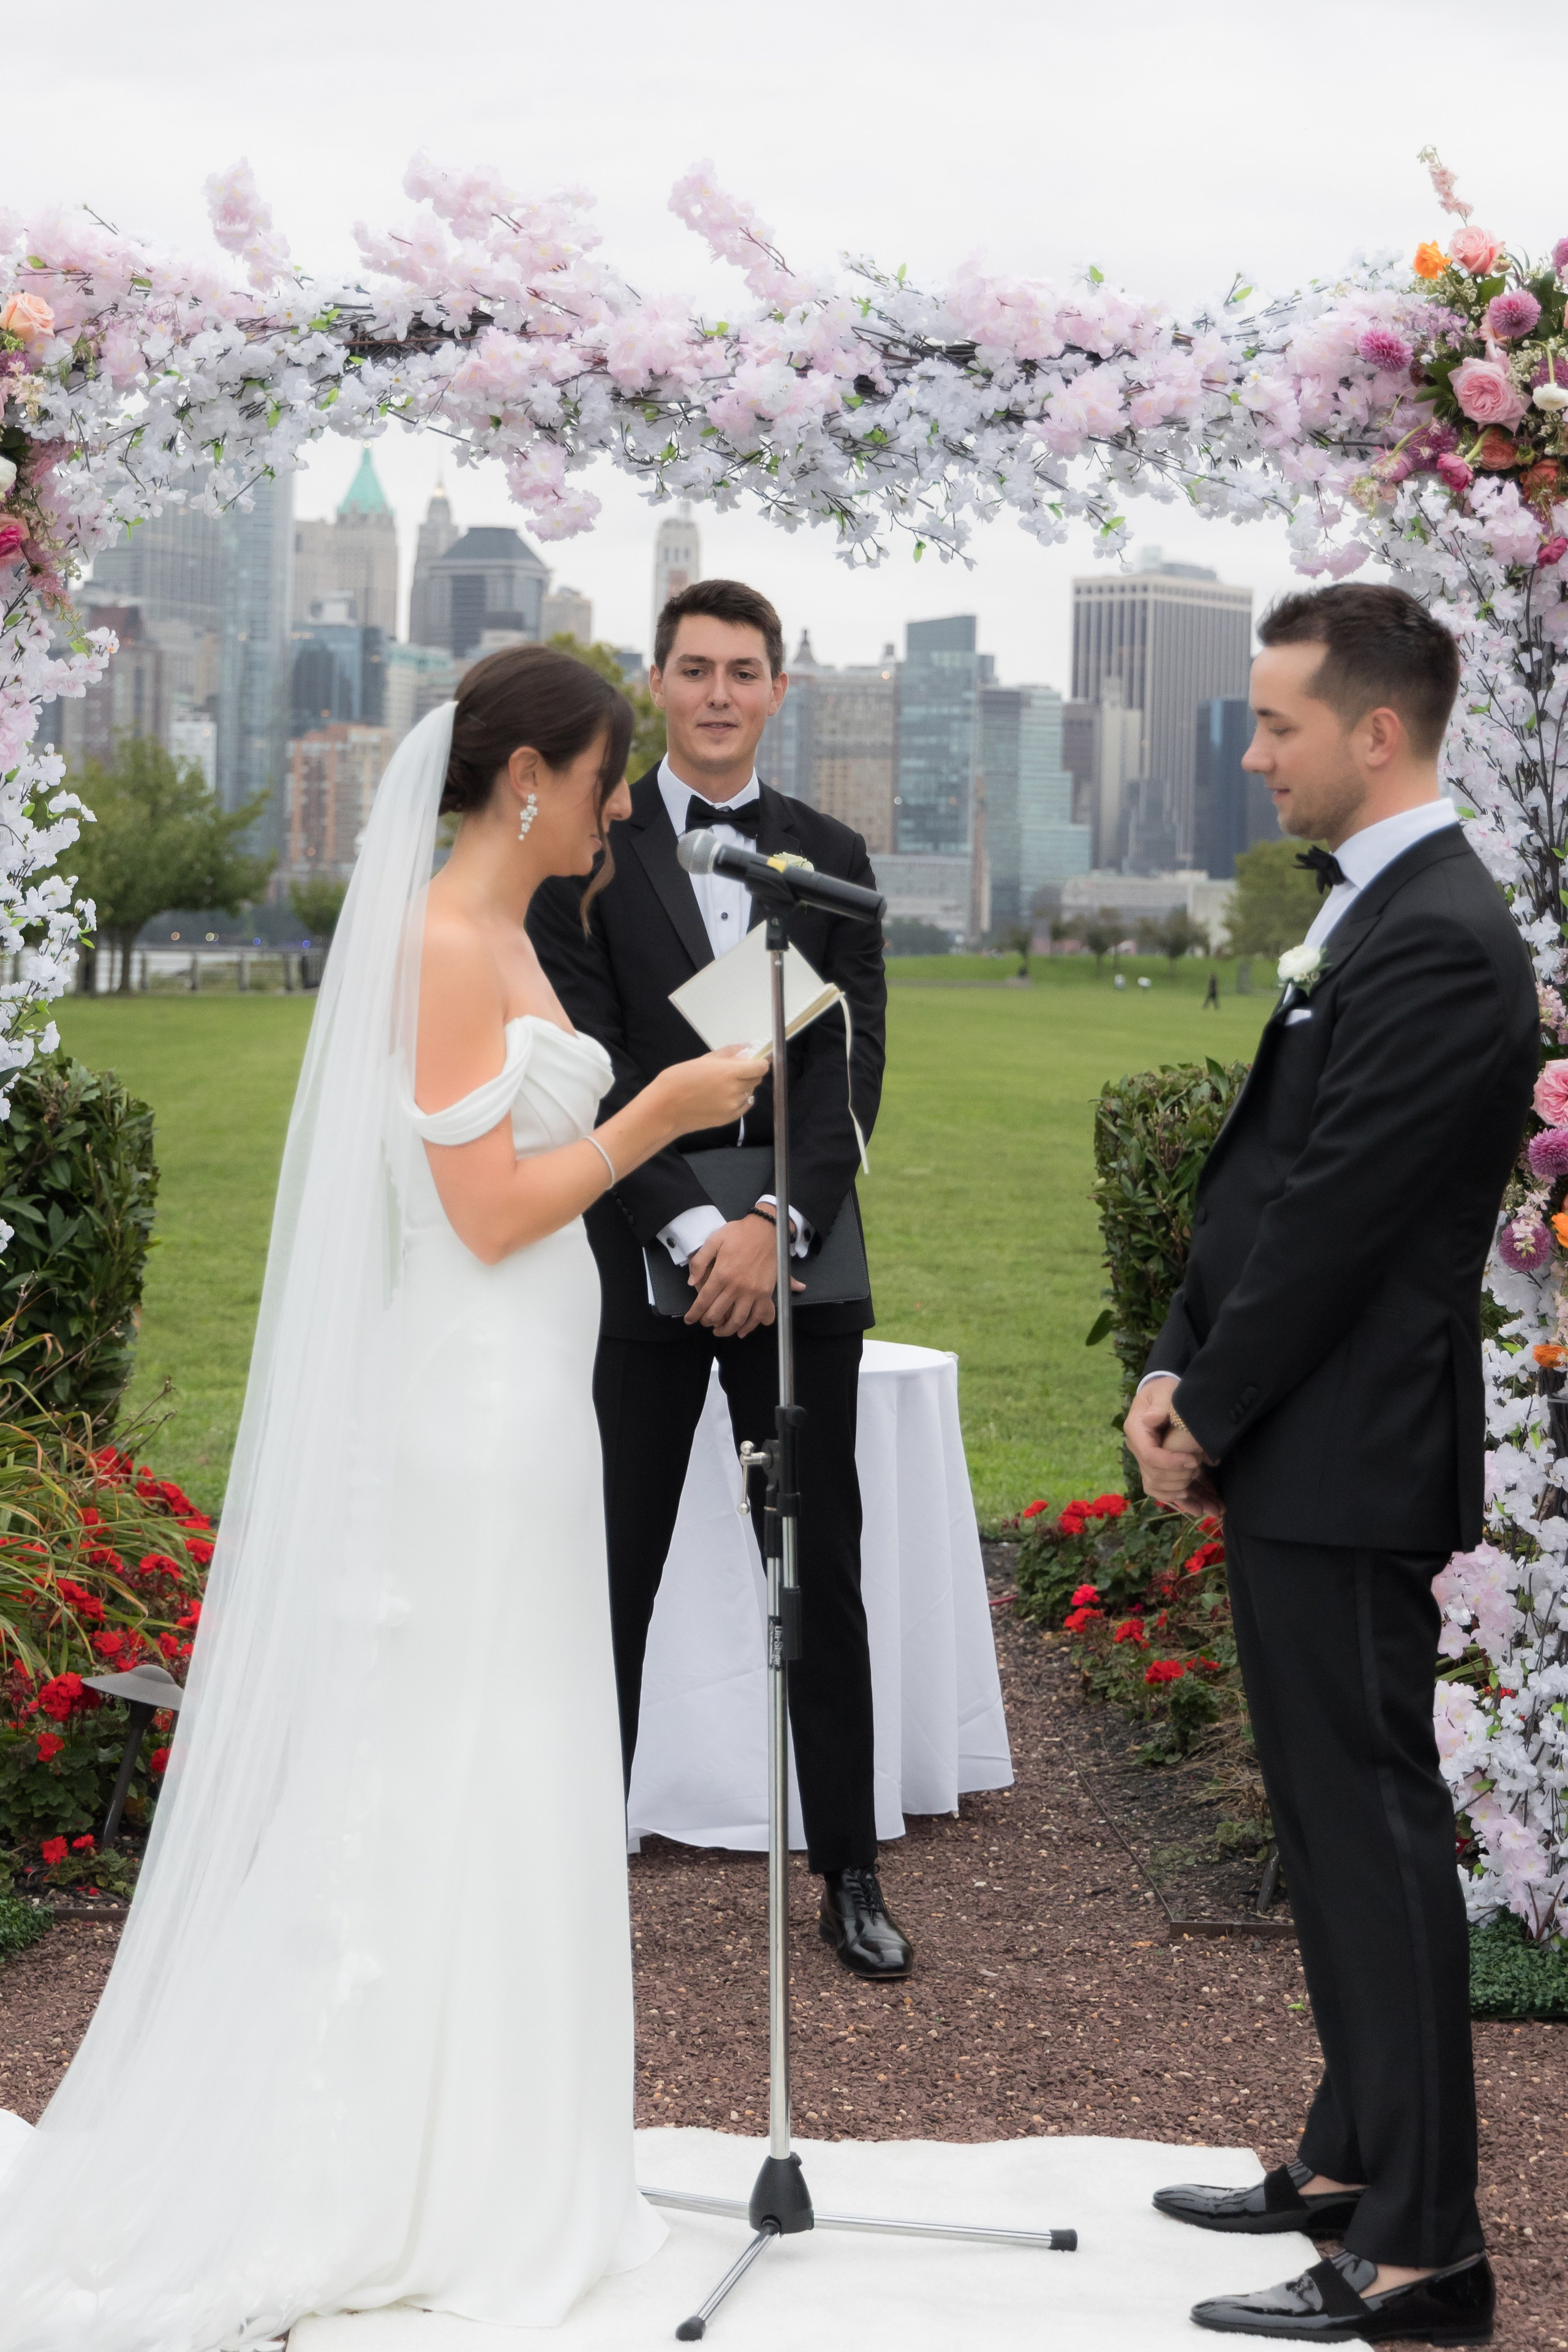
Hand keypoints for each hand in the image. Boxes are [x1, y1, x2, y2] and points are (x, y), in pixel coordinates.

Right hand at [653, 1046, 770, 1138]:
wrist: (664, 1108)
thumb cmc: (678, 1080)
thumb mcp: (703, 1060)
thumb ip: (728, 1054)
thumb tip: (746, 1047)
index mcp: (728, 1073)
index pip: (760, 1068)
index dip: (761, 1063)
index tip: (757, 1060)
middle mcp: (735, 1090)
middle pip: (756, 1080)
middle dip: (751, 1073)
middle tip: (736, 1071)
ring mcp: (733, 1107)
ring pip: (749, 1093)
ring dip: (743, 1087)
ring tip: (724, 1085)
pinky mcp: (728, 1119)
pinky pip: (743, 1107)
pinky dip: (740, 1100)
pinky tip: (726, 1096)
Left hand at [684, 1215, 805, 1339]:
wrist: (766, 1230)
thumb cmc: (739, 1233)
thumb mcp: (714, 1240)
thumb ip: (700, 1261)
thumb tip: (691, 1282)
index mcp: (722, 1274)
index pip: (703, 1301)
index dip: (694, 1314)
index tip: (689, 1320)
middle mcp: (736, 1287)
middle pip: (717, 1313)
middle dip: (707, 1321)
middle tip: (704, 1322)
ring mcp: (753, 1292)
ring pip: (737, 1320)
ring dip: (726, 1330)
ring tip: (719, 1331)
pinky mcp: (766, 1293)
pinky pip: (758, 1316)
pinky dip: (749, 1327)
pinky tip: (741, 1331)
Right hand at [1124, 1377, 1222, 1518]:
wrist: (1164, 1394)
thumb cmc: (1165, 1389)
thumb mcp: (1163, 1391)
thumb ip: (1160, 1404)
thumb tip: (1151, 1419)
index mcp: (1137, 1431)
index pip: (1149, 1456)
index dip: (1171, 1463)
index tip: (1194, 1461)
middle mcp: (1139, 1450)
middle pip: (1154, 1477)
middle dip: (1180, 1480)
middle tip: (1200, 1472)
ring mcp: (1148, 1462)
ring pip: (1160, 1489)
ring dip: (1185, 1499)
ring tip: (1209, 1507)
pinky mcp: (1161, 1469)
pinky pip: (1168, 1490)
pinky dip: (1184, 1501)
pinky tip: (1202, 1509)